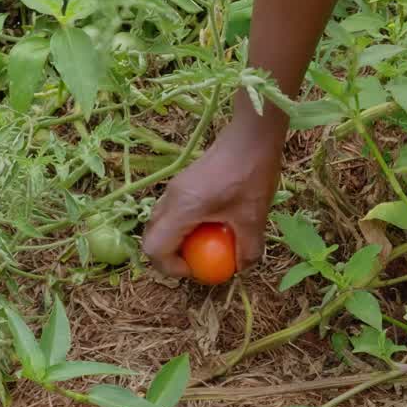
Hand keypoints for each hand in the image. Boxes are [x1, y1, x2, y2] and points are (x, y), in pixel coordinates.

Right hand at [141, 111, 283, 278]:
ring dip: (176, 240)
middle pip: (151, 237)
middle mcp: (170, 198)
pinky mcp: (184, 183)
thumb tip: (243, 269)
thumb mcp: (254, 217)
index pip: (155, 248)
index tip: (195, 270)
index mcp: (182, 208)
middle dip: (168, 257)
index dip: (170, 268)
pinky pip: (172, 211)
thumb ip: (248, 248)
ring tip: (204, 245)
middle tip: (196, 263)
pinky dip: (183, 226)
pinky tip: (211, 225)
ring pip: (160, 223)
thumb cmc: (252, 174)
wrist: (251, 135)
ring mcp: (175, 188)